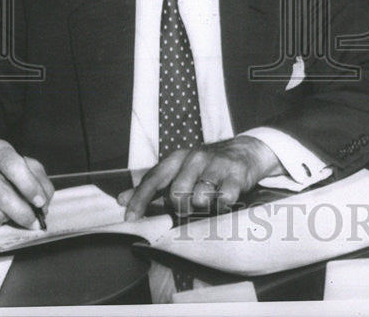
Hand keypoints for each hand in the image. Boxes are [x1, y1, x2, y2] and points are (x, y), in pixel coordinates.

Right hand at [0, 140, 52, 230]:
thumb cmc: (7, 170)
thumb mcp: (26, 166)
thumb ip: (40, 181)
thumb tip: (43, 205)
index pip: (14, 166)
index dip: (30, 186)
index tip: (40, 202)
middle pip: (3, 196)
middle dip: (23, 213)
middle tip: (35, 221)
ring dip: (10, 218)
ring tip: (14, 211)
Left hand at [118, 136, 283, 220]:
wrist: (246, 150)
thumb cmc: (207, 165)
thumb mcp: (180, 169)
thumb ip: (152, 185)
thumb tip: (122, 199)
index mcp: (179, 157)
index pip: (154, 178)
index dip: (140, 199)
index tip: (130, 218)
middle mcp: (196, 158)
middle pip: (177, 193)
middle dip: (181, 207)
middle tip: (190, 207)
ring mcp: (217, 165)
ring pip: (200, 198)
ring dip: (204, 206)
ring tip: (210, 200)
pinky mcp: (237, 174)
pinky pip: (225, 200)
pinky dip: (223, 206)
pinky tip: (225, 200)